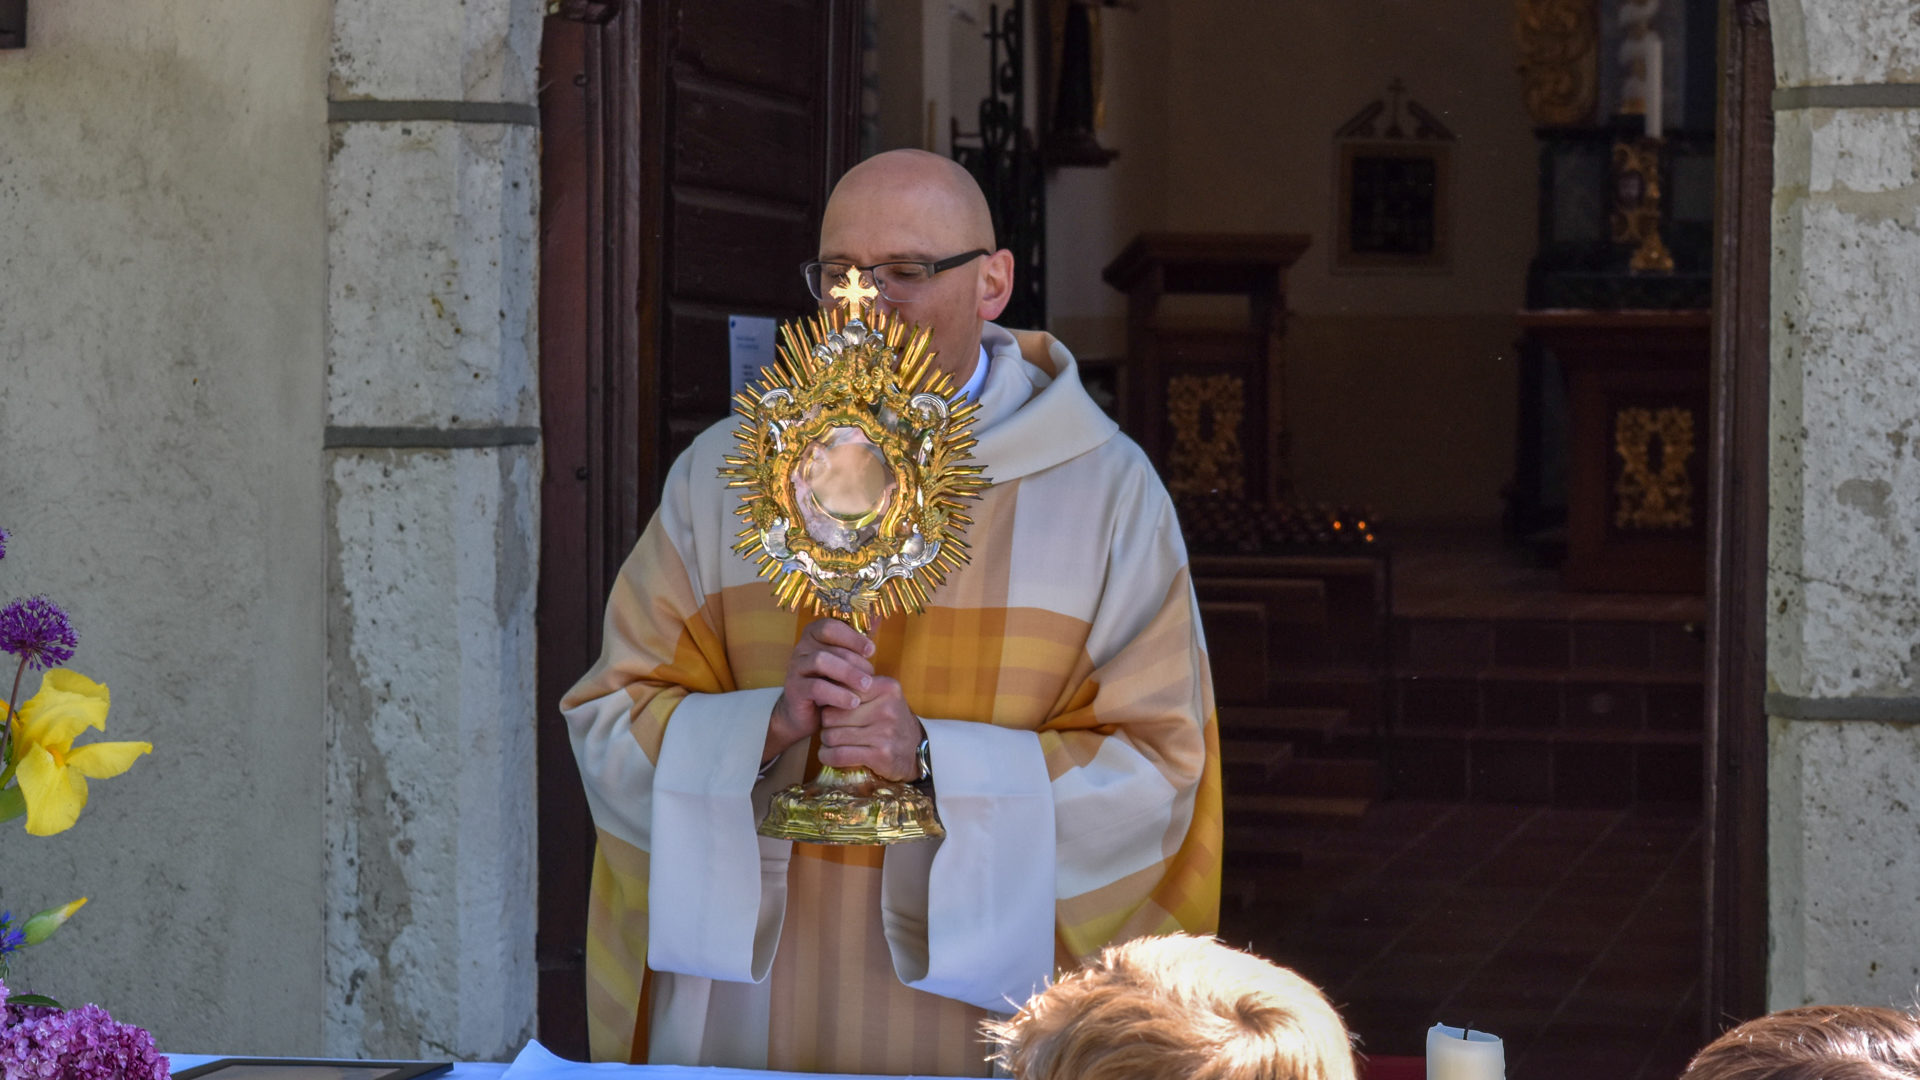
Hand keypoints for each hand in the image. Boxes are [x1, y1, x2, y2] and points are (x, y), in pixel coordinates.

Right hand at [766, 618, 874, 764]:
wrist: (807, 714)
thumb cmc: (832, 683)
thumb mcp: (845, 664)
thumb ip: (856, 648)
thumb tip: (877, 626)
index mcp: (814, 635)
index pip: (831, 627)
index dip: (852, 637)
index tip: (871, 651)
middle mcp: (801, 647)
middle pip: (829, 645)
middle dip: (855, 661)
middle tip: (872, 677)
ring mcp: (795, 667)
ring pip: (821, 661)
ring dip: (847, 673)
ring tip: (866, 687)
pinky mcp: (794, 689)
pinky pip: (816, 687)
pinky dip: (837, 694)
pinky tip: (853, 702)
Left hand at [819, 676, 923, 781]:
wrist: (918, 750)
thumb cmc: (891, 721)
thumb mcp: (882, 697)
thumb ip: (856, 688)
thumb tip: (820, 687)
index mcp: (886, 688)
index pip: (840, 690)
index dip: (829, 702)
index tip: (831, 709)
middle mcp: (886, 708)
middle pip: (831, 715)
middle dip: (826, 725)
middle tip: (832, 729)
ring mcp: (884, 732)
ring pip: (832, 736)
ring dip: (826, 742)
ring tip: (833, 742)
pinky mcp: (880, 755)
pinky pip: (839, 755)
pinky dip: (827, 757)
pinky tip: (829, 755)